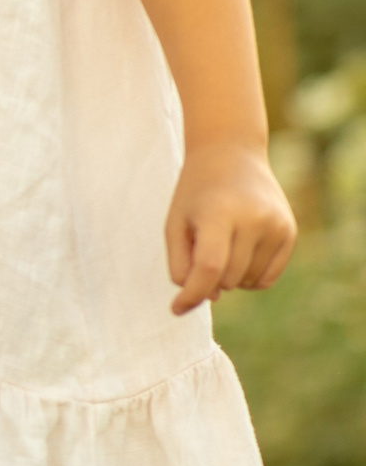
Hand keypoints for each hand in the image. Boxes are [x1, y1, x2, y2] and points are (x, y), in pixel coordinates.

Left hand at [165, 141, 296, 314]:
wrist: (232, 157)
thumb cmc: (195, 195)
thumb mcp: (174, 225)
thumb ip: (181, 265)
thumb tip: (207, 298)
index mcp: (220, 214)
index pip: (209, 267)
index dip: (192, 294)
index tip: (176, 308)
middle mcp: (255, 219)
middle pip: (226, 279)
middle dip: (207, 277)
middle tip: (201, 247)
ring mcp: (277, 226)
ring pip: (247, 283)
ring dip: (228, 277)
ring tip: (222, 244)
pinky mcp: (290, 232)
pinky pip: (267, 279)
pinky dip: (249, 277)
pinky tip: (239, 254)